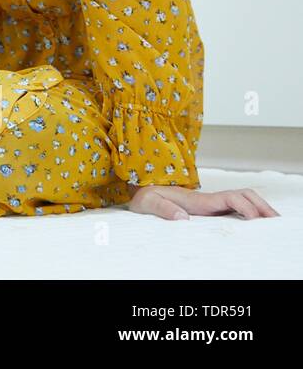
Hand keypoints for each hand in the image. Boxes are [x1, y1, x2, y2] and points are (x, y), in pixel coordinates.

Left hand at [127, 183, 279, 219]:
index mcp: (198, 200)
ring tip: (273, 223)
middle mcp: (209, 200)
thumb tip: (183, 218)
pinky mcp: (210, 210)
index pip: (230, 198)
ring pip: (242, 200)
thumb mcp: (149, 202)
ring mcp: (211, 204)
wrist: (142, 193)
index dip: (245, 207)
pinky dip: (251, 214)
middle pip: (244, 195)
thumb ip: (163, 209)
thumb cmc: (146, 197)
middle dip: (261, 205)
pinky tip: (257, 225)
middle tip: (276, 221)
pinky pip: (235, 209)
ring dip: (260, 208)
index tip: (254, 219)